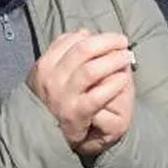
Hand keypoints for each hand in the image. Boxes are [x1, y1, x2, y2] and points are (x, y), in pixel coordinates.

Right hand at [29, 30, 133, 153]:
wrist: (40, 135)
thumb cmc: (51, 100)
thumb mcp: (48, 73)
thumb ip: (64, 52)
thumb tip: (84, 32)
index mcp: (44, 65)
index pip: (71, 40)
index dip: (94, 36)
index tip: (109, 38)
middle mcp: (51, 79)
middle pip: (83, 50)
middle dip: (107, 42)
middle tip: (123, 42)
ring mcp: (63, 96)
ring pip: (92, 70)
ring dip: (114, 60)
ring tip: (127, 57)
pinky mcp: (76, 113)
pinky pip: (99, 95)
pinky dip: (114, 85)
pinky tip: (123, 79)